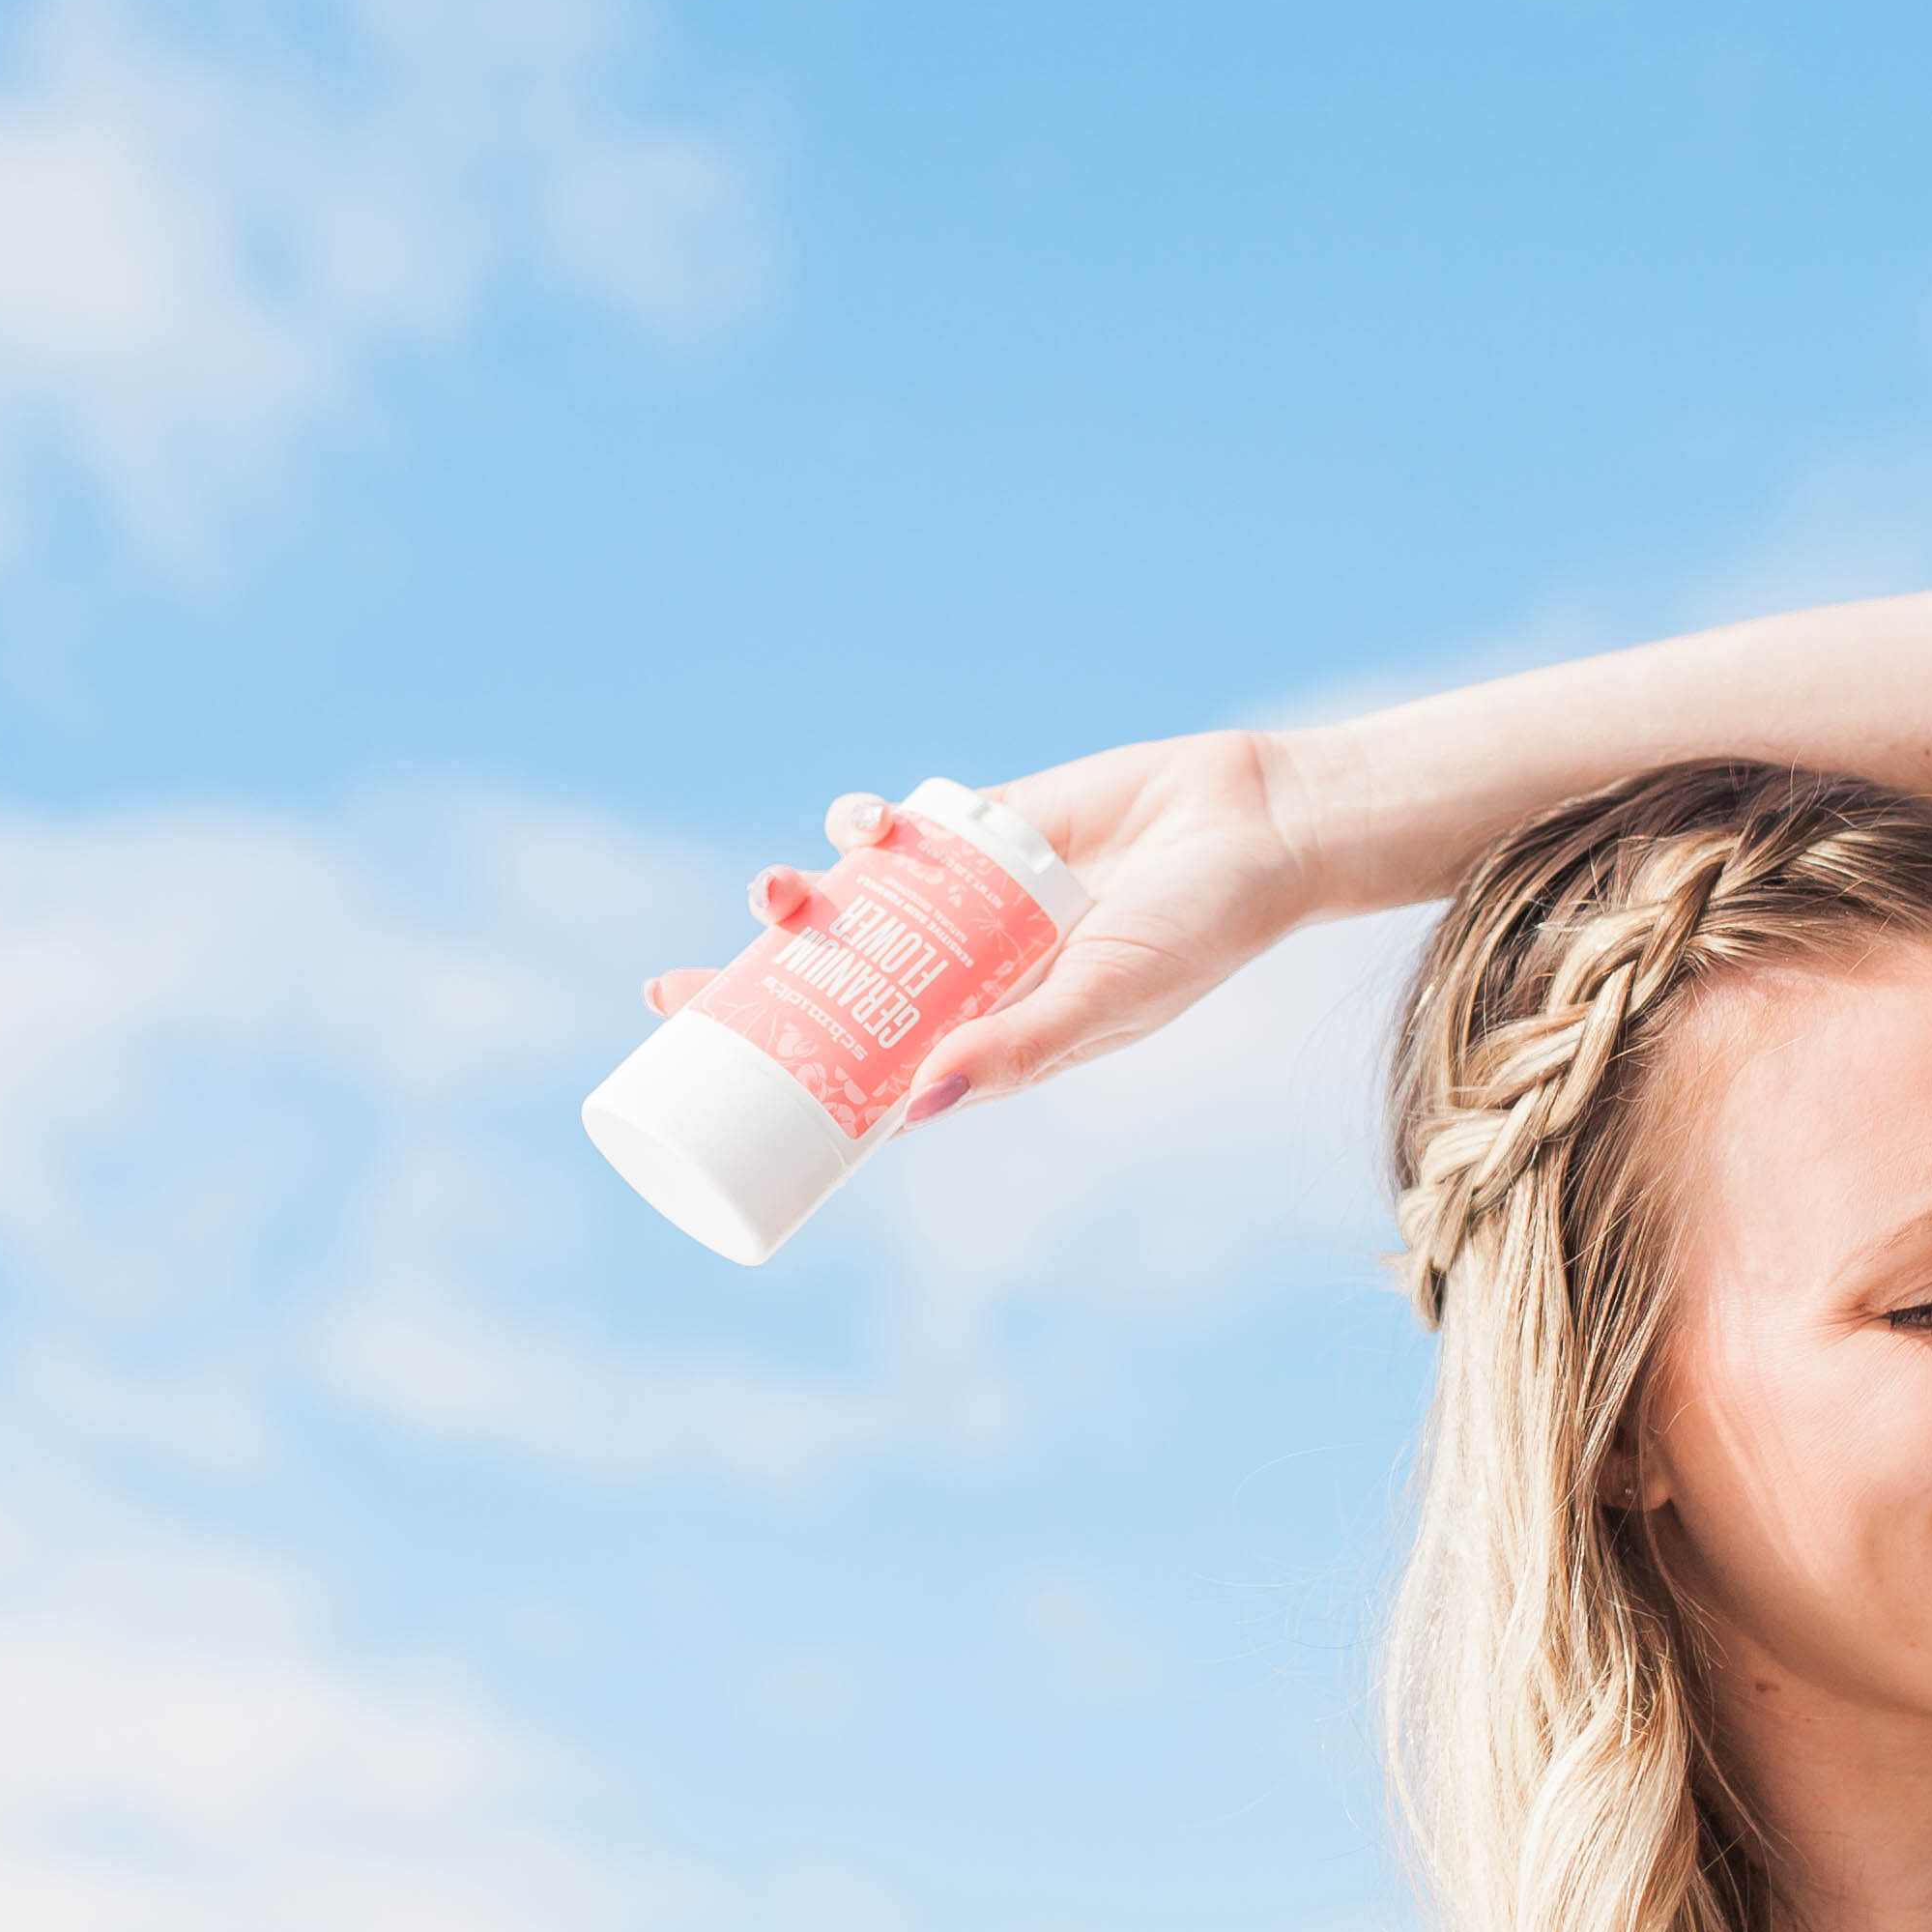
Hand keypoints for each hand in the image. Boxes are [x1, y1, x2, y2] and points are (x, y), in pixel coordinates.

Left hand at [631, 729, 1324, 1121]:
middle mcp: (962, 974)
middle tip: (671, 988)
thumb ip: (1018, 1051)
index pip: (860, 1070)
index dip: (779, 1075)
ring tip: (775, 896)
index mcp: (984, 1037)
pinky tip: (861, 825)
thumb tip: (912, 1107)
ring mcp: (962, 900)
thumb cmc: (1200, 933)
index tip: (695, 1077)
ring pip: (850, 907)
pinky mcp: (978, 827)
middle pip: (830, 990)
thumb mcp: (1104, 1004)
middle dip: (747, 988)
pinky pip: (897, 831)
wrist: (1260, 823)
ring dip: (798, 901)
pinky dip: (864, 825)